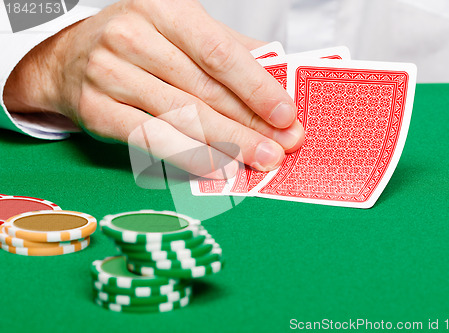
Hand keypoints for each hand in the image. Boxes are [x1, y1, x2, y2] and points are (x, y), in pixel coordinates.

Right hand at [3, 0, 304, 177]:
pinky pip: (152, 139)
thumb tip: (276, 80)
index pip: (218, 53)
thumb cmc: (136, 44)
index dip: (256, 87)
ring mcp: (110, 75)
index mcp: (163, 10)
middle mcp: (133, 38)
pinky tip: (218, 167)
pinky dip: (189, 156)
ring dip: (227, 144)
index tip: (286, 114)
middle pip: (204, 90)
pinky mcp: (98, 111)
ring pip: (181, 117)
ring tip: (260, 159)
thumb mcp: (180, 31)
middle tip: (282, 146)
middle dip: (249, 123)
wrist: (67, 58)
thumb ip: (227, 51)